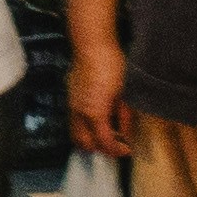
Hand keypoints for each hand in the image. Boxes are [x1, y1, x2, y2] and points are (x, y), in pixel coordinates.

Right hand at [67, 35, 131, 158]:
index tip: (127, 149)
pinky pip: (74, 122)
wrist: (91, 46)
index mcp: (95, 114)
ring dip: (89, 139)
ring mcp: (71, 106)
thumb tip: (126, 134)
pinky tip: (98, 120)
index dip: (117, 150)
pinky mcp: (69, 98)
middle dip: (100, 148)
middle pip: (84, 143)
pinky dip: (84, 128)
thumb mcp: (124, 94)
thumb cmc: (112, 67)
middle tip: (116, 144)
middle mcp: (79, 114)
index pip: (104, 142)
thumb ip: (124, 117)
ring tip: (106, 134)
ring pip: (75, 134)